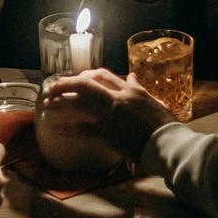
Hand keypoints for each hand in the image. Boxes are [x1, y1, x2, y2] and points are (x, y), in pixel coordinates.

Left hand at [42, 69, 175, 168]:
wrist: (168, 143)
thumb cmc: (165, 125)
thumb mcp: (153, 101)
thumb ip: (139, 89)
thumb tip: (132, 77)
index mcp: (130, 90)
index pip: (103, 75)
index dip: (86, 75)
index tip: (77, 78)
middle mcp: (118, 98)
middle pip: (85, 84)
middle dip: (66, 84)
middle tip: (53, 87)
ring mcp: (111, 115)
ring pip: (80, 103)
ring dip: (61, 102)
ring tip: (48, 104)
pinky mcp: (108, 133)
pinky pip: (83, 128)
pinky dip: (67, 128)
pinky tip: (56, 128)